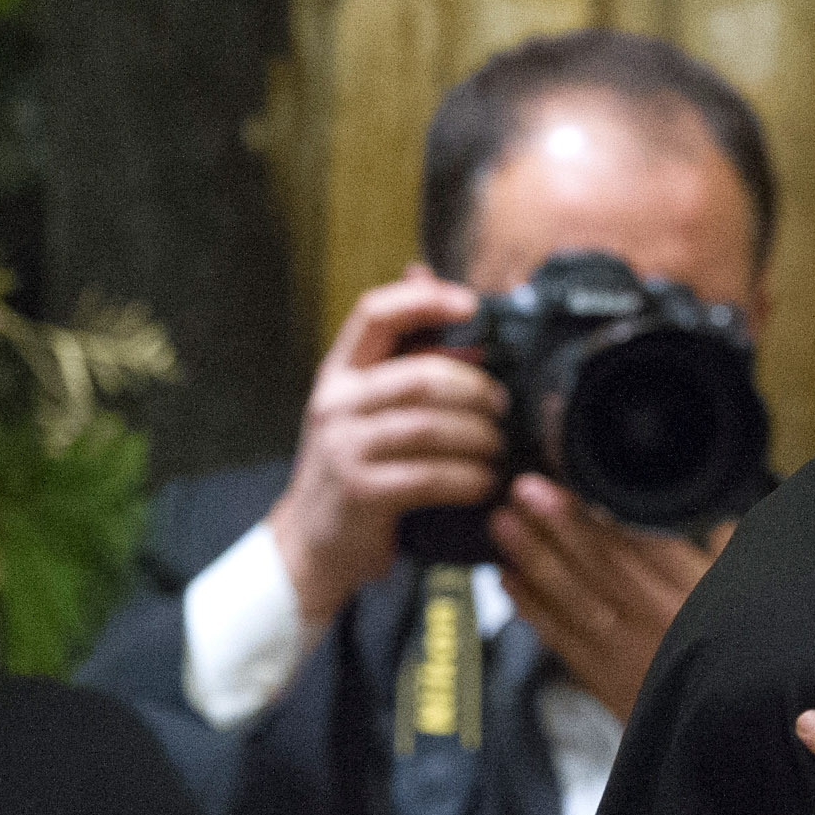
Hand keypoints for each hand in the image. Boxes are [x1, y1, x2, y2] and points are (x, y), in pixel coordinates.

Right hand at [262, 268, 506, 624]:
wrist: (313, 542)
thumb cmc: (353, 465)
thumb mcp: (363, 403)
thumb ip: (397, 349)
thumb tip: (424, 272)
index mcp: (339, 373)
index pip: (375, 313)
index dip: (425, 300)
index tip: (471, 304)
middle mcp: (336, 404)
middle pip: (421, 375)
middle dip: (475, 388)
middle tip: (502, 405)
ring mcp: (345, 449)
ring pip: (431, 427)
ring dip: (478, 437)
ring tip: (496, 447)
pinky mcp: (362, 492)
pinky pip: (431, 476)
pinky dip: (468, 477)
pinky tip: (482, 481)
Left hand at [492, 474, 727, 719]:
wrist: (722, 735)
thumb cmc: (733, 658)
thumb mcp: (746, 598)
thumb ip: (727, 555)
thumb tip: (713, 518)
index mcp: (700, 594)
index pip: (649, 542)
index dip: (606, 510)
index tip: (574, 479)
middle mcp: (662, 620)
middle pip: (605, 566)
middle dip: (561, 526)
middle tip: (525, 491)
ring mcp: (629, 652)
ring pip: (576, 599)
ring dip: (536, 559)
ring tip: (506, 525)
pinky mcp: (605, 679)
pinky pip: (562, 640)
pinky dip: (532, 608)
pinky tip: (510, 579)